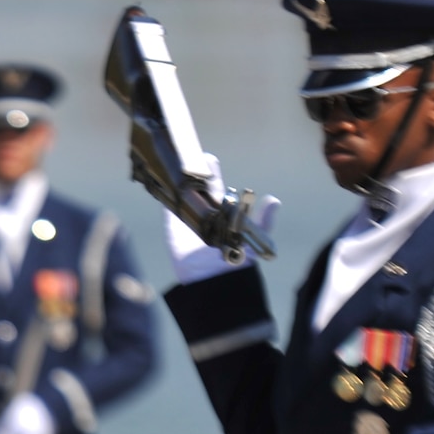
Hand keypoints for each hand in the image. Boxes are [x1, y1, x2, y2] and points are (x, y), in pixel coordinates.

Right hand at [165, 155, 280, 284]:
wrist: (210, 279)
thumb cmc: (234, 259)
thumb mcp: (253, 237)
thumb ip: (263, 220)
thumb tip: (274, 200)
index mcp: (222, 209)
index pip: (215, 184)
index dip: (210, 170)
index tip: (206, 157)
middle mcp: (204, 211)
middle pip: (195, 184)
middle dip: (192, 169)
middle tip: (187, 154)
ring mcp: (186, 217)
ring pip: (180, 192)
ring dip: (176, 178)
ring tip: (171, 162)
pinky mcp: (172, 225)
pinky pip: (167, 205)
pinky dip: (162, 193)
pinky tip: (159, 180)